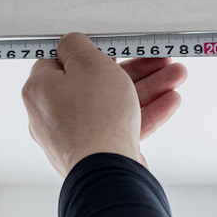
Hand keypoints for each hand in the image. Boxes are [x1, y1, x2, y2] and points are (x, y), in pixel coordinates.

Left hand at [21, 32, 186, 176]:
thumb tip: (71, 44)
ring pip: (111, 104)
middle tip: (160, 62)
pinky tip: (169, 102)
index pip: (60, 61)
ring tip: (176, 77)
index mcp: (40, 89)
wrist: (107, 172)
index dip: (90, 51)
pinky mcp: (93, 152)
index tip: (114, 48)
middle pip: (94, 82)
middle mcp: (50, 114)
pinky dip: (141, 113)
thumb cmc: (95, 117)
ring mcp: (72, 136)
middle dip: (134, 70)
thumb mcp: (89, 62)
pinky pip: (117, 126)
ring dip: (146, 88)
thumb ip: (78, 45)